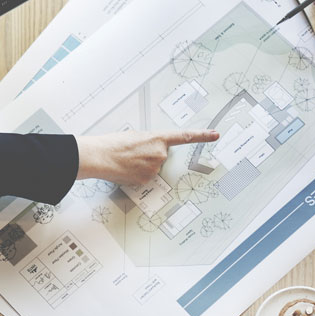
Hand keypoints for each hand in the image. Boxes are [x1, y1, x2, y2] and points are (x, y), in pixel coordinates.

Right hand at [75, 129, 219, 185]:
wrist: (99, 156)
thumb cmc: (113, 144)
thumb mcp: (135, 136)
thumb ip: (149, 142)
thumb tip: (150, 151)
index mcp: (157, 138)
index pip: (185, 136)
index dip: (202, 135)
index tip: (215, 135)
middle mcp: (160, 154)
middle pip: (162, 157)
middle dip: (151, 156)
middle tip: (134, 153)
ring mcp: (154, 169)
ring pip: (153, 169)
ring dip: (142, 166)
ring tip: (127, 161)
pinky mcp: (146, 180)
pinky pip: (145, 178)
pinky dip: (137, 175)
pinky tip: (126, 169)